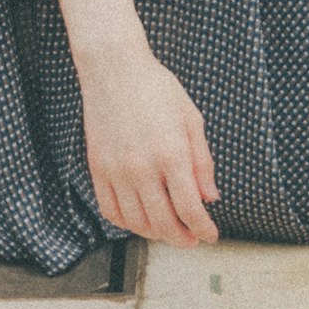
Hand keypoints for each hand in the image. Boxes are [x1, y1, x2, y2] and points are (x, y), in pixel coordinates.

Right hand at [50, 0, 217, 243]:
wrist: (113, 68)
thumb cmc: (156, 88)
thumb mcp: (191, 119)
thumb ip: (202, 162)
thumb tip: (210, 197)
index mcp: (171, 154)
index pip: (190, 209)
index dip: (203, 228)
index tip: (211, 235)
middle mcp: (142, 167)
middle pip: (163, 223)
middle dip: (182, 238)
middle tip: (192, 239)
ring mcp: (116, 170)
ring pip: (136, 222)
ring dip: (155, 234)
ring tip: (168, 230)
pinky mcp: (97, 168)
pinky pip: (110, 210)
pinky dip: (126, 223)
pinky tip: (139, 219)